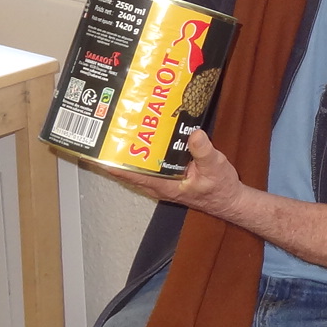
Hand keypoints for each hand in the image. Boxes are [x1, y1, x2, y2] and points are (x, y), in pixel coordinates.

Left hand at [111, 129, 245, 217]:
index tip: (97, 149)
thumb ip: (204, 152)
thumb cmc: (220, 188)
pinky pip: (149, 163)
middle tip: (109, 127)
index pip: (129, 173)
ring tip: (120, 127)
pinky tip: (144, 136)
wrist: (230, 200)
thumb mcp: (216, 167)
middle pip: (128, 168)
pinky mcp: (168, 175)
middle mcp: (157, 183)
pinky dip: (144, 151)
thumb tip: (194, 134)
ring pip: (137, 165)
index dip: (112, 162)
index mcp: (163, 184)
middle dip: (117, 151)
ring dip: (129, 150)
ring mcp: (161, 180)